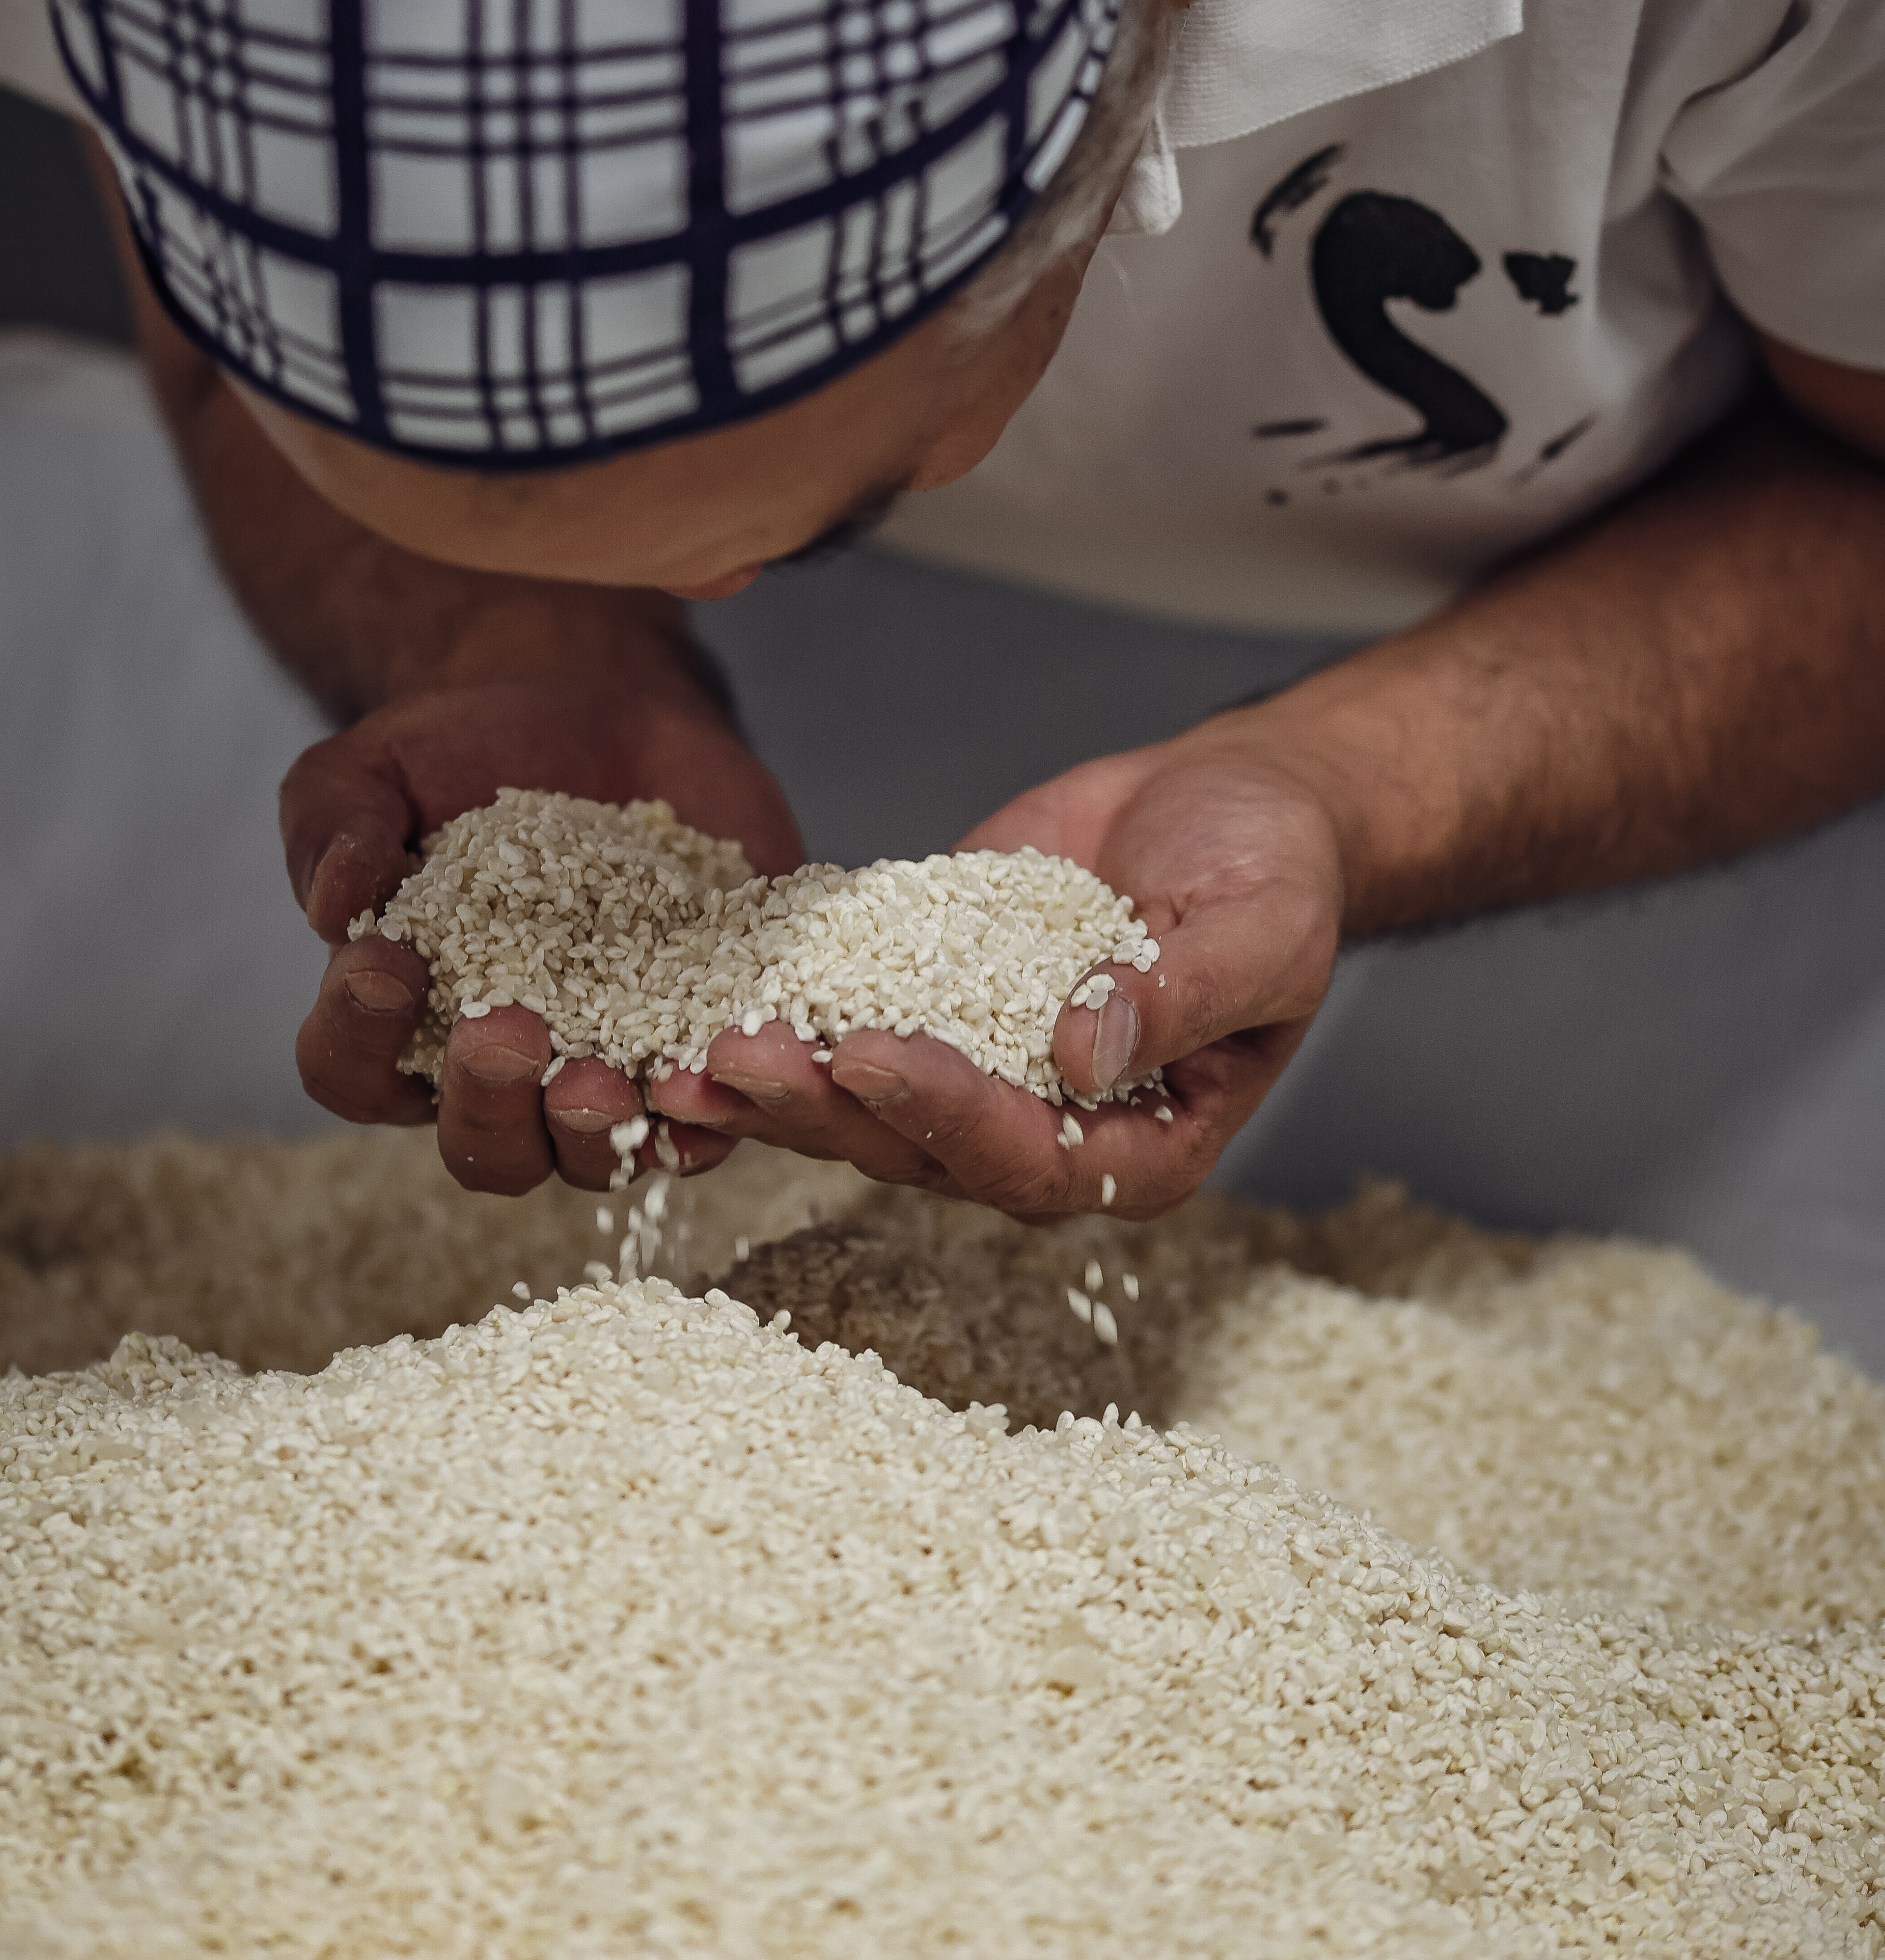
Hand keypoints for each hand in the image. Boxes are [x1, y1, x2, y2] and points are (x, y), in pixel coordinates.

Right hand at [286, 671, 802, 1194]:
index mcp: (402, 1024)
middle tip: (506, 1028)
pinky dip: (716, 1101)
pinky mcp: (701, 1043)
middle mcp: (502, 1074)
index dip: (357, 1036)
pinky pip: (714, 1111)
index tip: (383, 962)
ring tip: (603, 1076)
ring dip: (596, 1133)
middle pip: (484, 1149)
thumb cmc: (461, 752)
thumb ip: (335, 824)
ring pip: (594, 1157)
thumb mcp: (375, 767)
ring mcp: (607, 1070)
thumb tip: (334, 901)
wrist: (596, 712)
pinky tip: (722, 1055)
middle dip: (489, 1104)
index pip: (353, 1072)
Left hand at [652, 718, 1343, 1219]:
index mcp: (1144, 1146)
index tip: (867, 1055)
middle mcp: (1052, 1130)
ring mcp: (985, 1072)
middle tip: (732, 1060)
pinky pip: (852, 1020)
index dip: (943, 1113)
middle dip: (823, 1107)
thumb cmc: (1274, 872)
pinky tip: (707, 995)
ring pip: (864, 1105)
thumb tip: (1084, 1049)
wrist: (1234, 800)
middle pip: (920, 1148)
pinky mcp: (935, 1003)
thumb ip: (1183, 996)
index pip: (1030, 1159)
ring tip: (686, 1049)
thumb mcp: (1262, 927)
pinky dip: (784, 1012)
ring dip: (777, 1082)